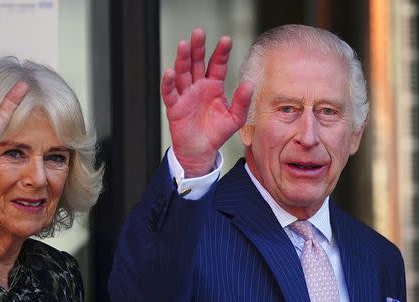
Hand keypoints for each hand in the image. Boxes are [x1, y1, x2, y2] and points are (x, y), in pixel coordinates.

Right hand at [161, 28, 253, 176]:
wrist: (201, 151)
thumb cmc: (216, 133)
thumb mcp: (235, 118)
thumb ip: (242, 102)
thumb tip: (250, 84)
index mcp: (214, 86)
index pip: (217, 64)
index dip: (221, 52)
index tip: (226, 40)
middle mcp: (198, 86)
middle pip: (197, 63)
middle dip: (197, 48)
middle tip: (199, 33)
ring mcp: (185, 95)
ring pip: (182, 73)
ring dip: (182, 59)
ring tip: (184, 45)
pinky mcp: (174, 106)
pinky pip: (170, 92)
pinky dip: (169, 83)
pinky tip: (170, 72)